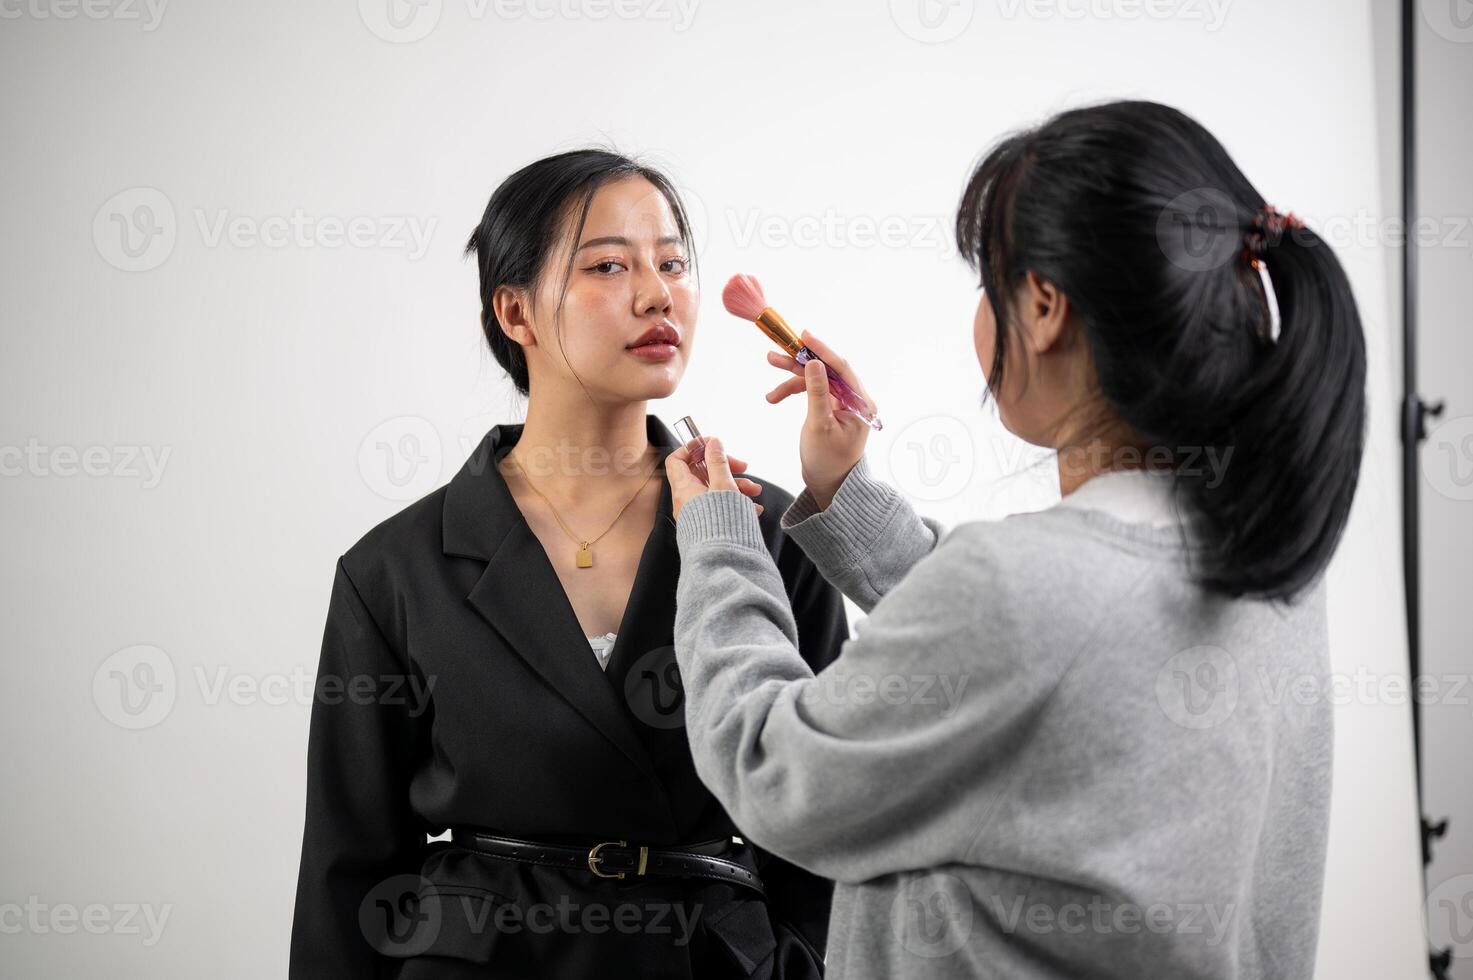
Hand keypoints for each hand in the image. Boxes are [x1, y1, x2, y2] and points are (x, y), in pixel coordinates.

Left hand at [667, 437, 763, 521]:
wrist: (723, 560)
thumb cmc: (721, 525)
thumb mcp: (723, 486)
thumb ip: (718, 462)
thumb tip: (713, 443)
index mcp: (684, 488)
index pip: (677, 460)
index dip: (692, 448)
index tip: (712, 445)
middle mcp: (687, 501)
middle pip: (703, 473)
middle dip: (726, 468)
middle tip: (743, 466)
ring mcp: (698, 514)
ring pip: (716, 490)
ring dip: (737, 485)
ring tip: (755, 492)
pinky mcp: (709, 525)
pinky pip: (721, 508)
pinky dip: (736, 503)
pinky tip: (754, 509)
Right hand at [764, 329, 873, 508]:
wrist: (828, 485)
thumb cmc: (827, 461)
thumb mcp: (819, 426)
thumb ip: (817, 393)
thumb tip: (813, 363)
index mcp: (860, 403)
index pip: (841, 368)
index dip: (821, 350)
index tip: (803, 336)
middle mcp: (854, 400)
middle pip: (825, 370)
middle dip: (799, 363)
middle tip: (774, 355)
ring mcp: (842, 403)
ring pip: (815, 379)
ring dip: (791, 378)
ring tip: (770, 376)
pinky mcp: (830, 408)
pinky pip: (811, 392)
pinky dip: (793, 392)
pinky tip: (774, 397)